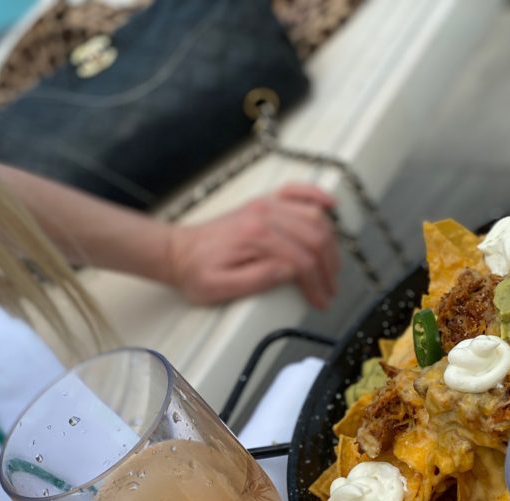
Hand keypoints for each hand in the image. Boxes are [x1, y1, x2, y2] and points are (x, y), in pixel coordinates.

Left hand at [166, 184, 339, 306]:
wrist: (177, 252)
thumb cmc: (196, 272)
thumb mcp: (219, 288)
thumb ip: (256, 280)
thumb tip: (290, 271)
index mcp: (255, 236)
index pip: (302, 260)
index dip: (317, 284)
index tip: (321, 301)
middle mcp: (264, 215)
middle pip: (315, 238)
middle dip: (329, 267)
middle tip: (330, 289)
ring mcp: (265, 205)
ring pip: (314, 217)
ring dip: (330, 243)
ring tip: (332, 267)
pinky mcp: (264, 203)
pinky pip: (297, 191)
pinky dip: (317, 195)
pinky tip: (331, 204)